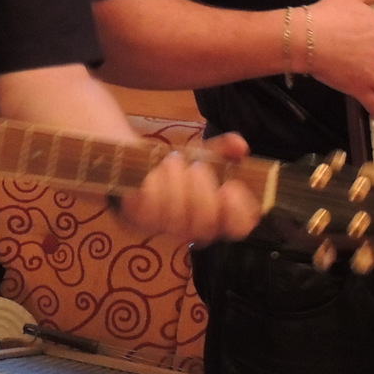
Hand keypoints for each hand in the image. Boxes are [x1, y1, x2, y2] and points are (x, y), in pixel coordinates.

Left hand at [115, 132, 263, 242]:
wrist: (133, 163)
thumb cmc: (176, 166)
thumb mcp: (202, 154)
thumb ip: (223, 149)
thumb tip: (240, 146)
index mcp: (216, 214)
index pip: (239, 226)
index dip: (240, 212)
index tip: (232, 187)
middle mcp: (193, 227)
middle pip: (206, 225)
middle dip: (204, 194)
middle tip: (198, 168)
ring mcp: (164, 227)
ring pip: (177, 219)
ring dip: (178, 184)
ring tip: (174, 160)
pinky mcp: (138, 219)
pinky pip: (151, 211)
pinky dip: (156, 187)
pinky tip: (156, 170)